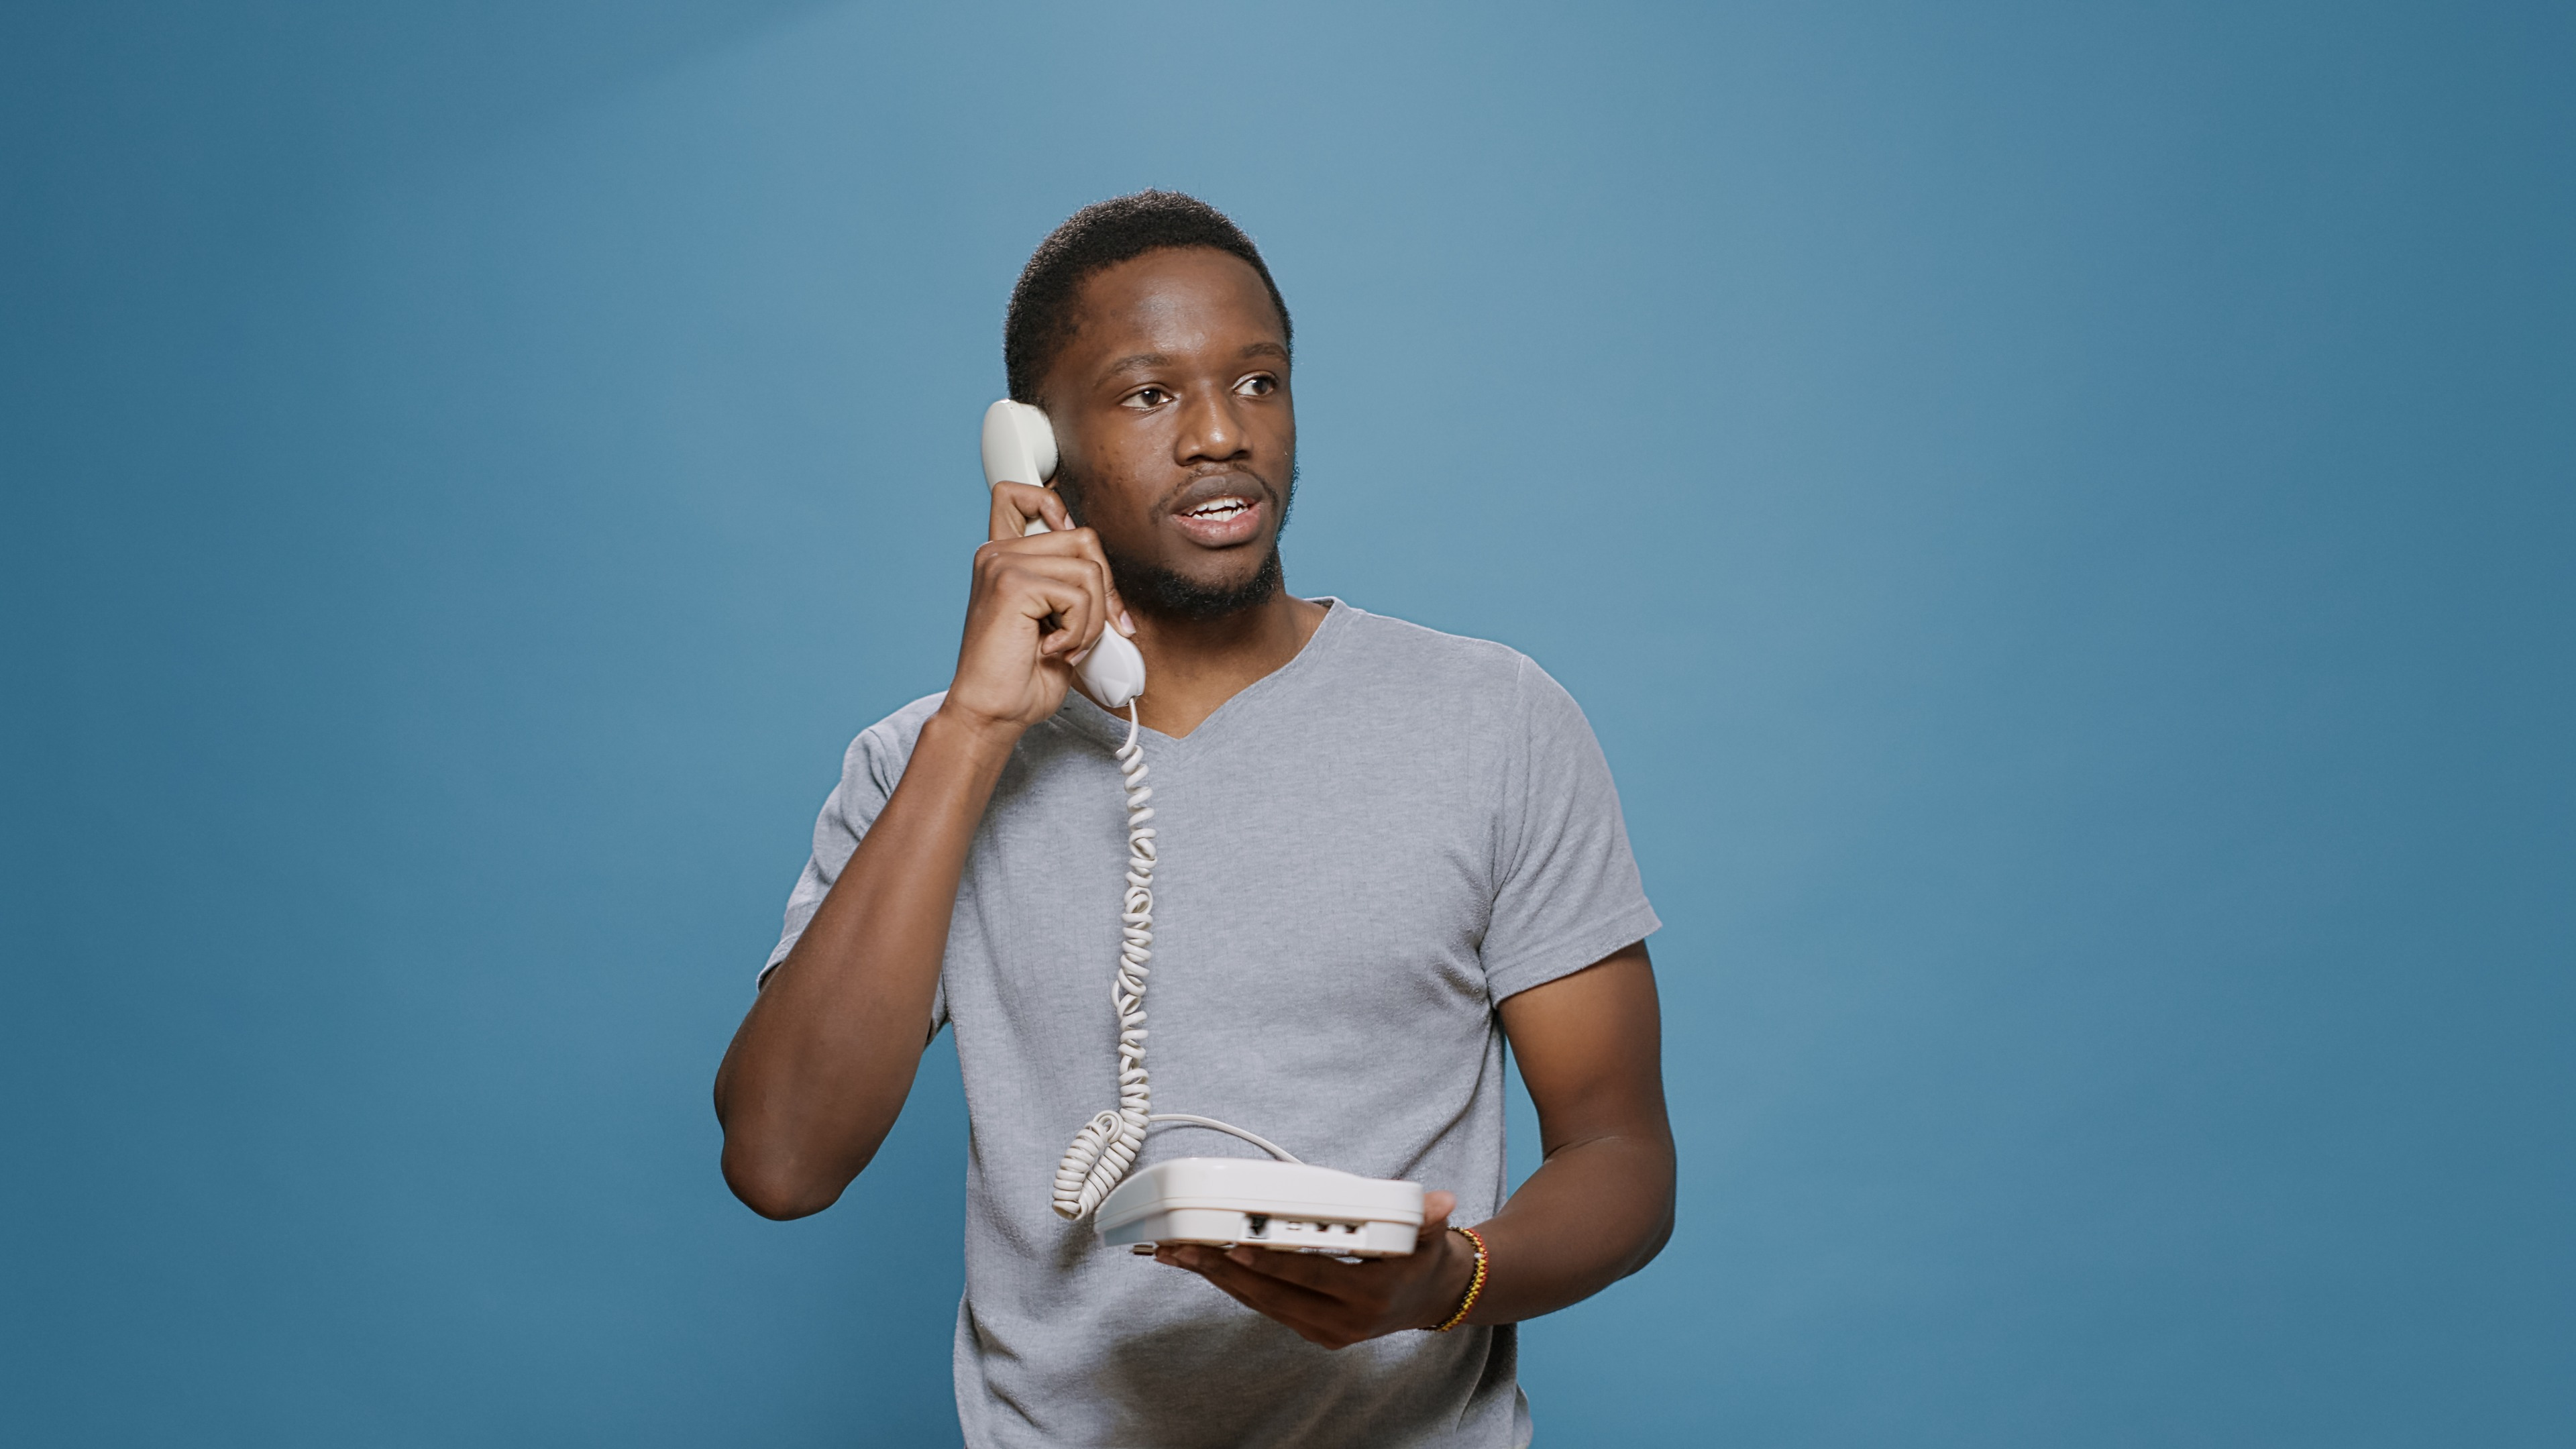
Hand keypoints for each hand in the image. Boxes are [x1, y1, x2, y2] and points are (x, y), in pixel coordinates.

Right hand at [939, 482, 1132, 736]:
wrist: (992, 714)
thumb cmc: (1020, 678)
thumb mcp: (1055, 622)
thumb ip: (1070, 587)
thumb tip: (1110, 579)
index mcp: (1002, 558)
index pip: (1021, 495)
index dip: (1053, 506)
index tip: (1067, 548)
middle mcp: (997, 553)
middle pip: (1083, 538)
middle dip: (1104, 590)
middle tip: (1091, 631)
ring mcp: (1002, 564)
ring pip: (1089, 569)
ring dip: (1094, 618)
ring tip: (1066, 646)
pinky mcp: (1012, 584)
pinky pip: (1080, 595)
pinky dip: (1081, 631)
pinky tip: (1052, 650)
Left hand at [1151, 1190, 1479, 1348]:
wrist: (1433, 1299)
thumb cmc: (1423, 1260)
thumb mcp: (1431, 1234)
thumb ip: (1426, 1216)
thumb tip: (1439, 1202)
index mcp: (1370, 1295)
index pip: (1311, 1274)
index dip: (1272, 1259)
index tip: (1236, 1243)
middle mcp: (1343, 1321)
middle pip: (1273, 1294)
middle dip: (1224, 1269)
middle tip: (1186, 1248)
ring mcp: (1325, 1331)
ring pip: (1262, 1303)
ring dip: (1219, 1279)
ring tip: (1182, 1256)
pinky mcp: (1312, 1330)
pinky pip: (1266, 1307)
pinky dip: (1235, 1286)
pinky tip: (1209, 1268)